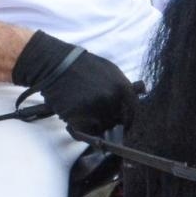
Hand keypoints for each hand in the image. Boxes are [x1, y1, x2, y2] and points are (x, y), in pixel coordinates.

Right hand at [11, 31, 137, 135]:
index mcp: (122, 88)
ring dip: (92, 125)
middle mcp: (111, 100)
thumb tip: (139, 95)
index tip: (123, 127)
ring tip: (81, 111)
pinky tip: (72, 117)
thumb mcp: (110, 71)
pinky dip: (78, 129)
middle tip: (95, 115)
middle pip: (115, 123)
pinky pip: (83, 132)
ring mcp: (94, 109)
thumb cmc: (83, 66)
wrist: (56, 63)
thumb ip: (124, 87)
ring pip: (99, 128)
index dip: (128, 122)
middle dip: (107, 122)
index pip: (132, 113)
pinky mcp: (77, 117)